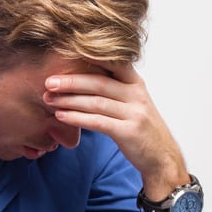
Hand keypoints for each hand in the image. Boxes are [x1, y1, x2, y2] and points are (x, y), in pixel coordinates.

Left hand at [43, 64, 187, 196]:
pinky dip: (77, 118)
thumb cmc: (139, 128)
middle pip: (100, 83)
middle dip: (71, 81)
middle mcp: (137, 95)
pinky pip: (98, 122)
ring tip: (48, 99)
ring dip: (69, 100)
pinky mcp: (130, 132)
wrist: (162, 157)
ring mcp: (135, 113)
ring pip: (96, 102)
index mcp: (136, 83)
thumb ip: (111, 89)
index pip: (114, 63)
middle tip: (48, 82)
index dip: (91, 56)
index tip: (66, 53)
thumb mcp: (131, 102)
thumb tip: (76, 78)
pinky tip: (60, 116)